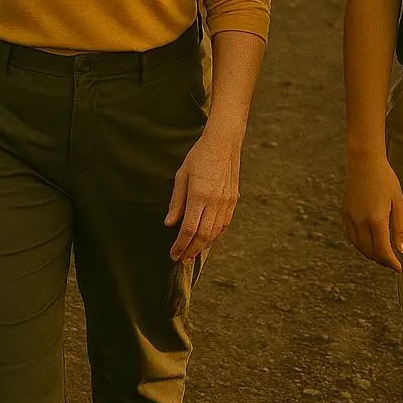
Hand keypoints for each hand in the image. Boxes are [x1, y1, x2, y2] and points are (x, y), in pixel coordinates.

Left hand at [165, 125, 241, 261]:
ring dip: (203, 246)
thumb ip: (176, 201)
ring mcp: (226, 201)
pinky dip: (215, 235)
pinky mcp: (233, 200)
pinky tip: (207, 239)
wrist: (224, 142)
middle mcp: (215, 201)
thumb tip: (169, 224)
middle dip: (191, 251)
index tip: (173, 254)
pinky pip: (224, 224)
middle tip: (181, 260)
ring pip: (215, 233)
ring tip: (192, 253)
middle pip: (203, 236)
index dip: (180, 245)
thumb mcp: (181, 175)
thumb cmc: (199, 156)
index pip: (188, 229)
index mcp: (199, 194)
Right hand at [342, 154, 402, 272]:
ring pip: (358, 246)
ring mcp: (350, 217)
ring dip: (370, 254)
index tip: (399, 268)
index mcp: (376, 219)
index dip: (391, 263)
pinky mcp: (344, 212)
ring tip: (382, 254)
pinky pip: (351, 236)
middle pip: (370, 251)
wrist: (364, 161)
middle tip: (392, 262)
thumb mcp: (398, 202)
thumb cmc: (385, 179)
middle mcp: (360, 221)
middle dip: (382, 260)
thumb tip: (402, 250)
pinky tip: (368, 242)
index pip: (382, 251)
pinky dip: (360, 244)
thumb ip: (399, 228)